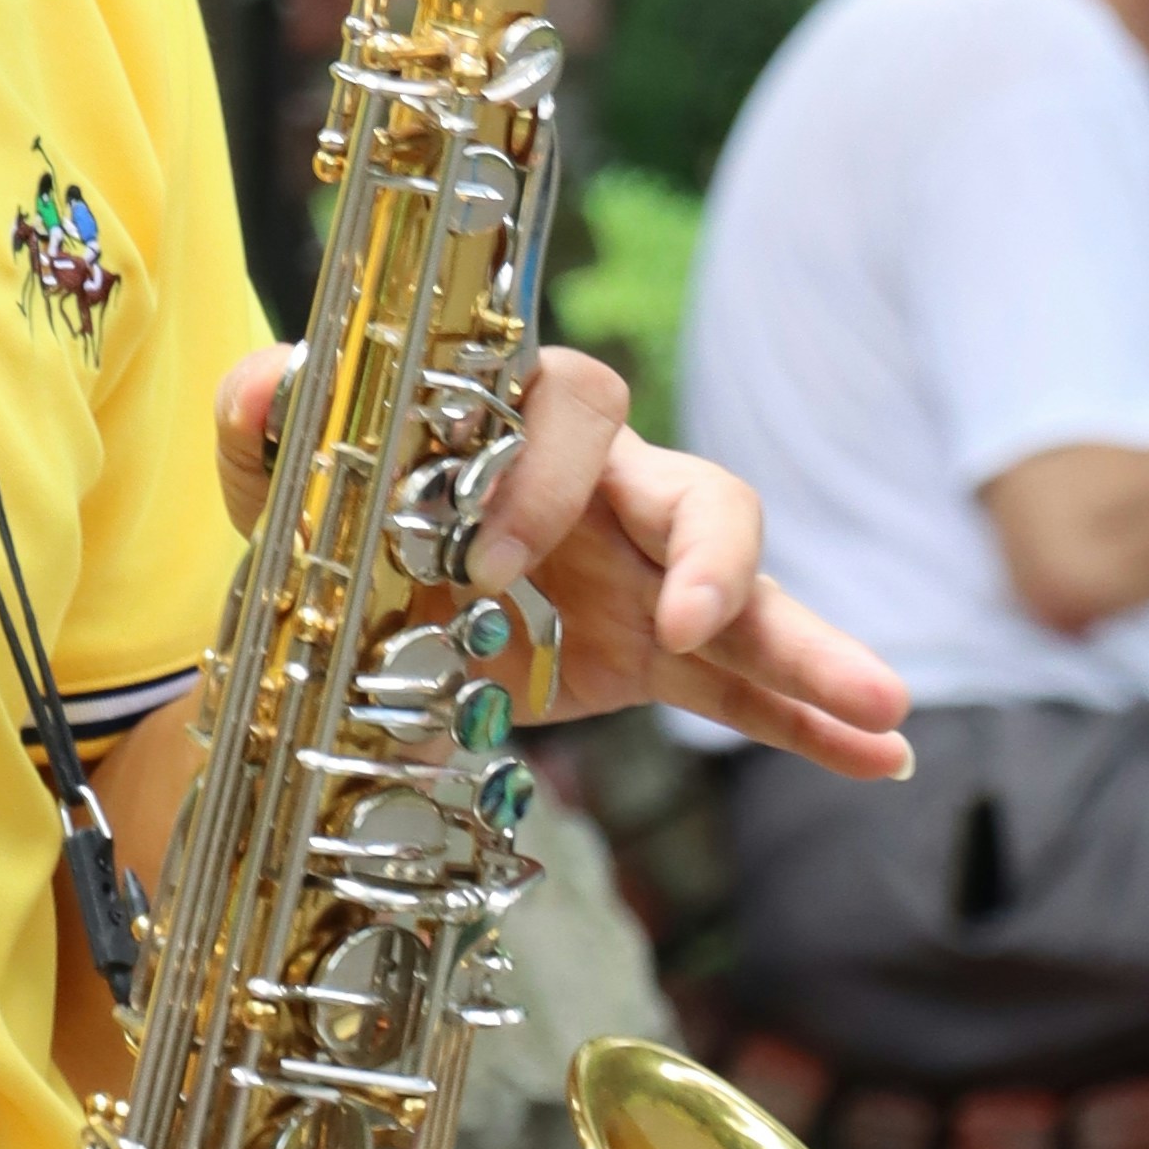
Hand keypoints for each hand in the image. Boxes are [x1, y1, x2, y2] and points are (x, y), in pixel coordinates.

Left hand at [210, 341, 912, 781]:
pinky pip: (746, 686)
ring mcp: (643, 578)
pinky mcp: (652, 654)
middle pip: (701, 494)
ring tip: (886, 710)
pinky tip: (880, 763)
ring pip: (751, 602)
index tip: (490, 563)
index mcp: (522, 428)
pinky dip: (813, 723)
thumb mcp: (281, 471)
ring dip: (818, 649)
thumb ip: (263, 416)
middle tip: (691, 623)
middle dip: (718, 556)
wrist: (335, 602)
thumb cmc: (329, 512)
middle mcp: (605, 492)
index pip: (578, 410)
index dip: (548, 477)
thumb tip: (262, 385)